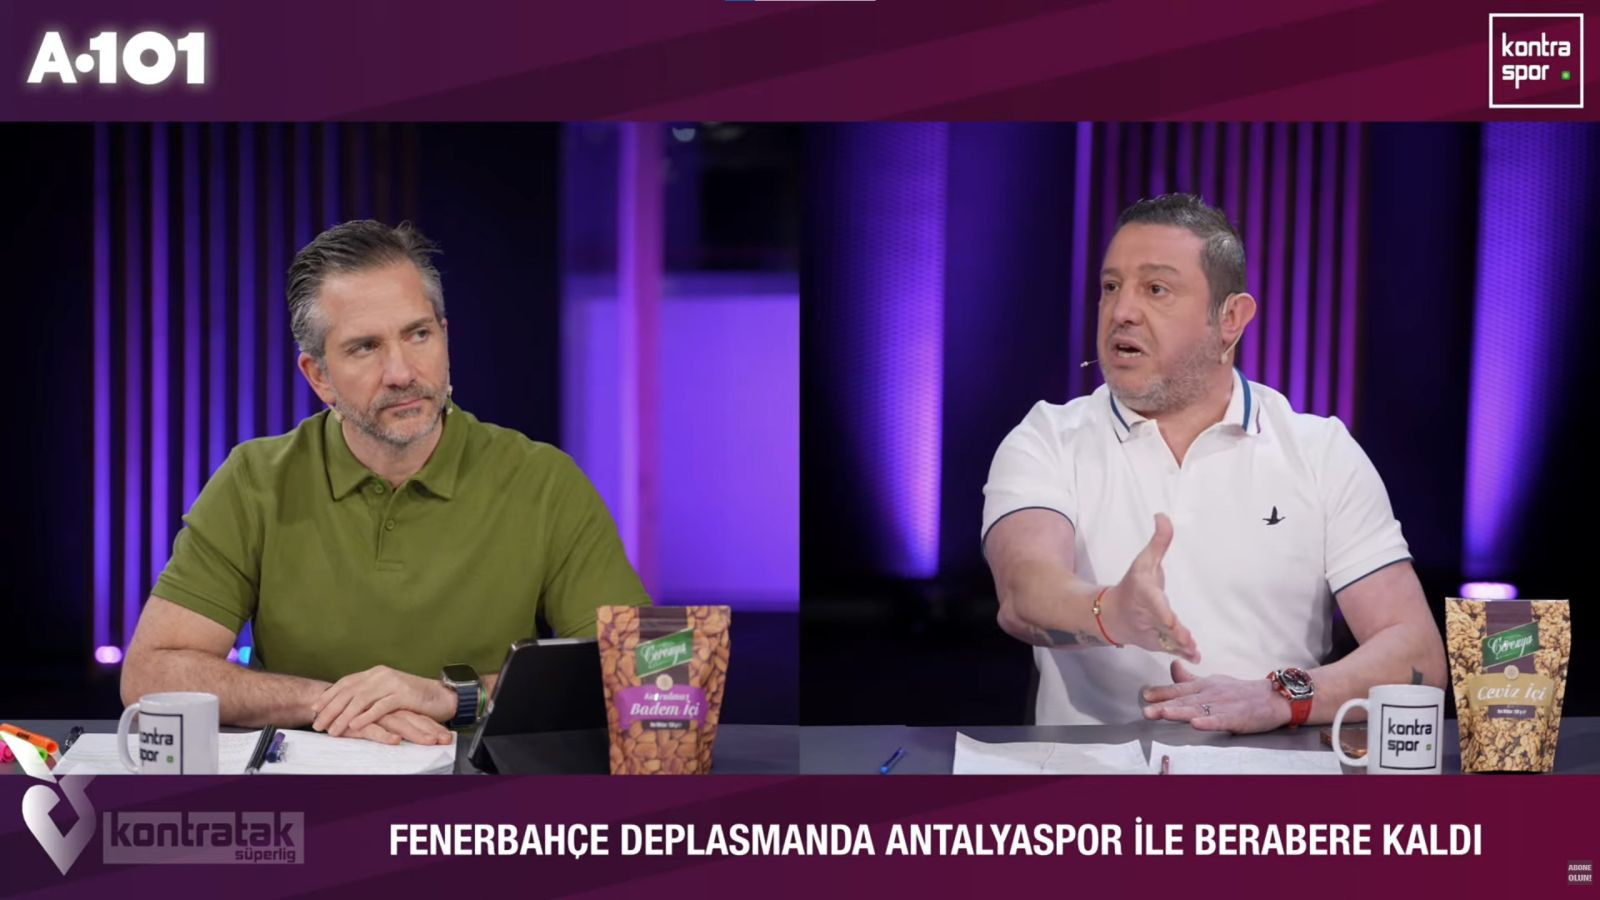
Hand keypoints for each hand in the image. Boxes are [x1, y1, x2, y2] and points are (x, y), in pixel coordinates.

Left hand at [311, 665, 455, 740]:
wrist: (442, 696)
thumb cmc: (414, 699)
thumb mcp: (387, 694)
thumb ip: (370, 696)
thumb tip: (346, 708)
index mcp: (375, 673)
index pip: (346, 683)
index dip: (329, 696)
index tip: (314, 709)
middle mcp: (381, 675)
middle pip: (349, 691)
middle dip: (331, 709)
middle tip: (317, 724)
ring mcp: (392, 683)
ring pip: (361, 699)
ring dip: (344, 715)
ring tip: (333, 730)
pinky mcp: (403, 694)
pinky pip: (380, 706)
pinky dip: (366, 716)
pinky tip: (355, 725)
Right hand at [344, 710, 455, 745]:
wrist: (324, 702)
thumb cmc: (354, 713)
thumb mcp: (377, 718)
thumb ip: (394, 723)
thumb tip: (409, 735)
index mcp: (393, 706)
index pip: (418, 716)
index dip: (433, 726)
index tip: (447, 738)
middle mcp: (387, 709)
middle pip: (414, 719)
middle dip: (431, 730)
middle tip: (445, 740)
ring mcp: (374, 714)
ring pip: (399, 723)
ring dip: (416, 733)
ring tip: (430, 742)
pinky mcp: (359, 721)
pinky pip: (373, 728)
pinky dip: (385, 735)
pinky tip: (395, 741)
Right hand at [1098, 514, 1200, 662]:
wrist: (1112, 615)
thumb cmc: (1133, 586)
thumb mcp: (1144, 562)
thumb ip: (1159, 542)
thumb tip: (1163, 516)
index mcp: (1144, 595)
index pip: (1153, 604)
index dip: (1161, 613)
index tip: (1169, 620)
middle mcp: (1146, 616)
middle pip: (1162, 625)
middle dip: (1175, 633)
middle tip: (1187, 640)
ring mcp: (1150, 633)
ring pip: (1168, 641)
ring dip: (1180, 646)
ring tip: (1194, 652)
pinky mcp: (1156, 644)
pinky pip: (1170, 649)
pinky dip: (1181, 654)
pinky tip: (1195, 658)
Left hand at [1140, 660, 1292, 733]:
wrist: (1272, 697)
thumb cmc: (1239, 691)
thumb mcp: (1212, 682)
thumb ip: (1190, 679)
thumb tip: (1172, 665)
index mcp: (1204, 686)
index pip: (1179, 689)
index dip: (1161, 692)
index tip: (1145, 695)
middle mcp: (1211, 694)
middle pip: (1185, 700)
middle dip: (1164, 705)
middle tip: (1146, 710)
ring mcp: (1223, 706)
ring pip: (1198, 709)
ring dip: (1180, 711)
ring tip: (1163, 713)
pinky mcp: (1237, 718)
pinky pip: (1220, 720)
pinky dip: (1208, 722)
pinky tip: (1196, 724)